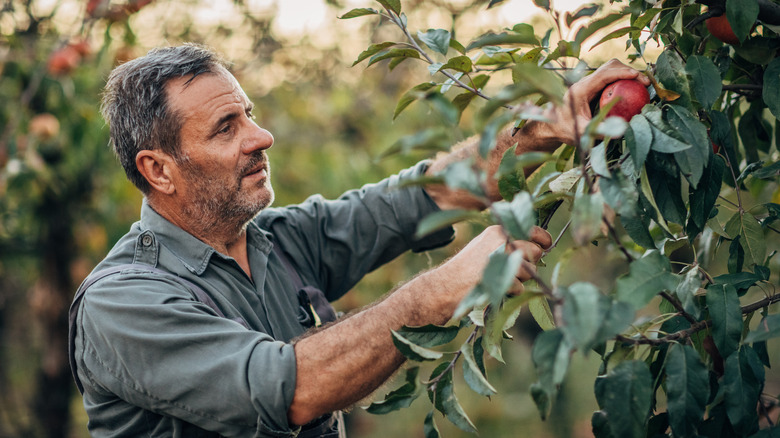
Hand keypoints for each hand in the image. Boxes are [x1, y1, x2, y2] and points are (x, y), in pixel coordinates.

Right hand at [443, 225, 551, 295]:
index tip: (546, 245)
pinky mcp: (502, 277)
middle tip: (516, 271)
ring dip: (521, 279)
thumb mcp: (485, 246)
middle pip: (536, 251)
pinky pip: (521, 287)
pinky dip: (511, 292)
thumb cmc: (465, 269)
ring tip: (500, 280)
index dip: (543, 239)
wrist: (444, 286)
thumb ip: (507, 243)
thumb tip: (537, 248)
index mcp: (498, 230)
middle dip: (531, 263)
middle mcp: (502, 240)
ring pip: (531, 271)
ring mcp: (502, 258)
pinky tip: (495, 289)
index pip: (532, 230)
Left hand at [522, 59, 650, 148]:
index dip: (623, 72)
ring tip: (643, 86)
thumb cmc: (564, 130)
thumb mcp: (581, 132)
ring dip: (627, 74)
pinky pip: (610, 78)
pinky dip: (623, 80)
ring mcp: (588, 83)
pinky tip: (634, 91)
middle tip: (645, 84)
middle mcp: (584, 82)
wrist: (550, 127)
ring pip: (610, 70)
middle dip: (629, 71)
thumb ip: (599, 131)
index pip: (604, 74)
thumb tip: (620, 132)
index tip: (639, 77)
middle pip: (610, 67)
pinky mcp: (592, 87)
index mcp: (580, 89)